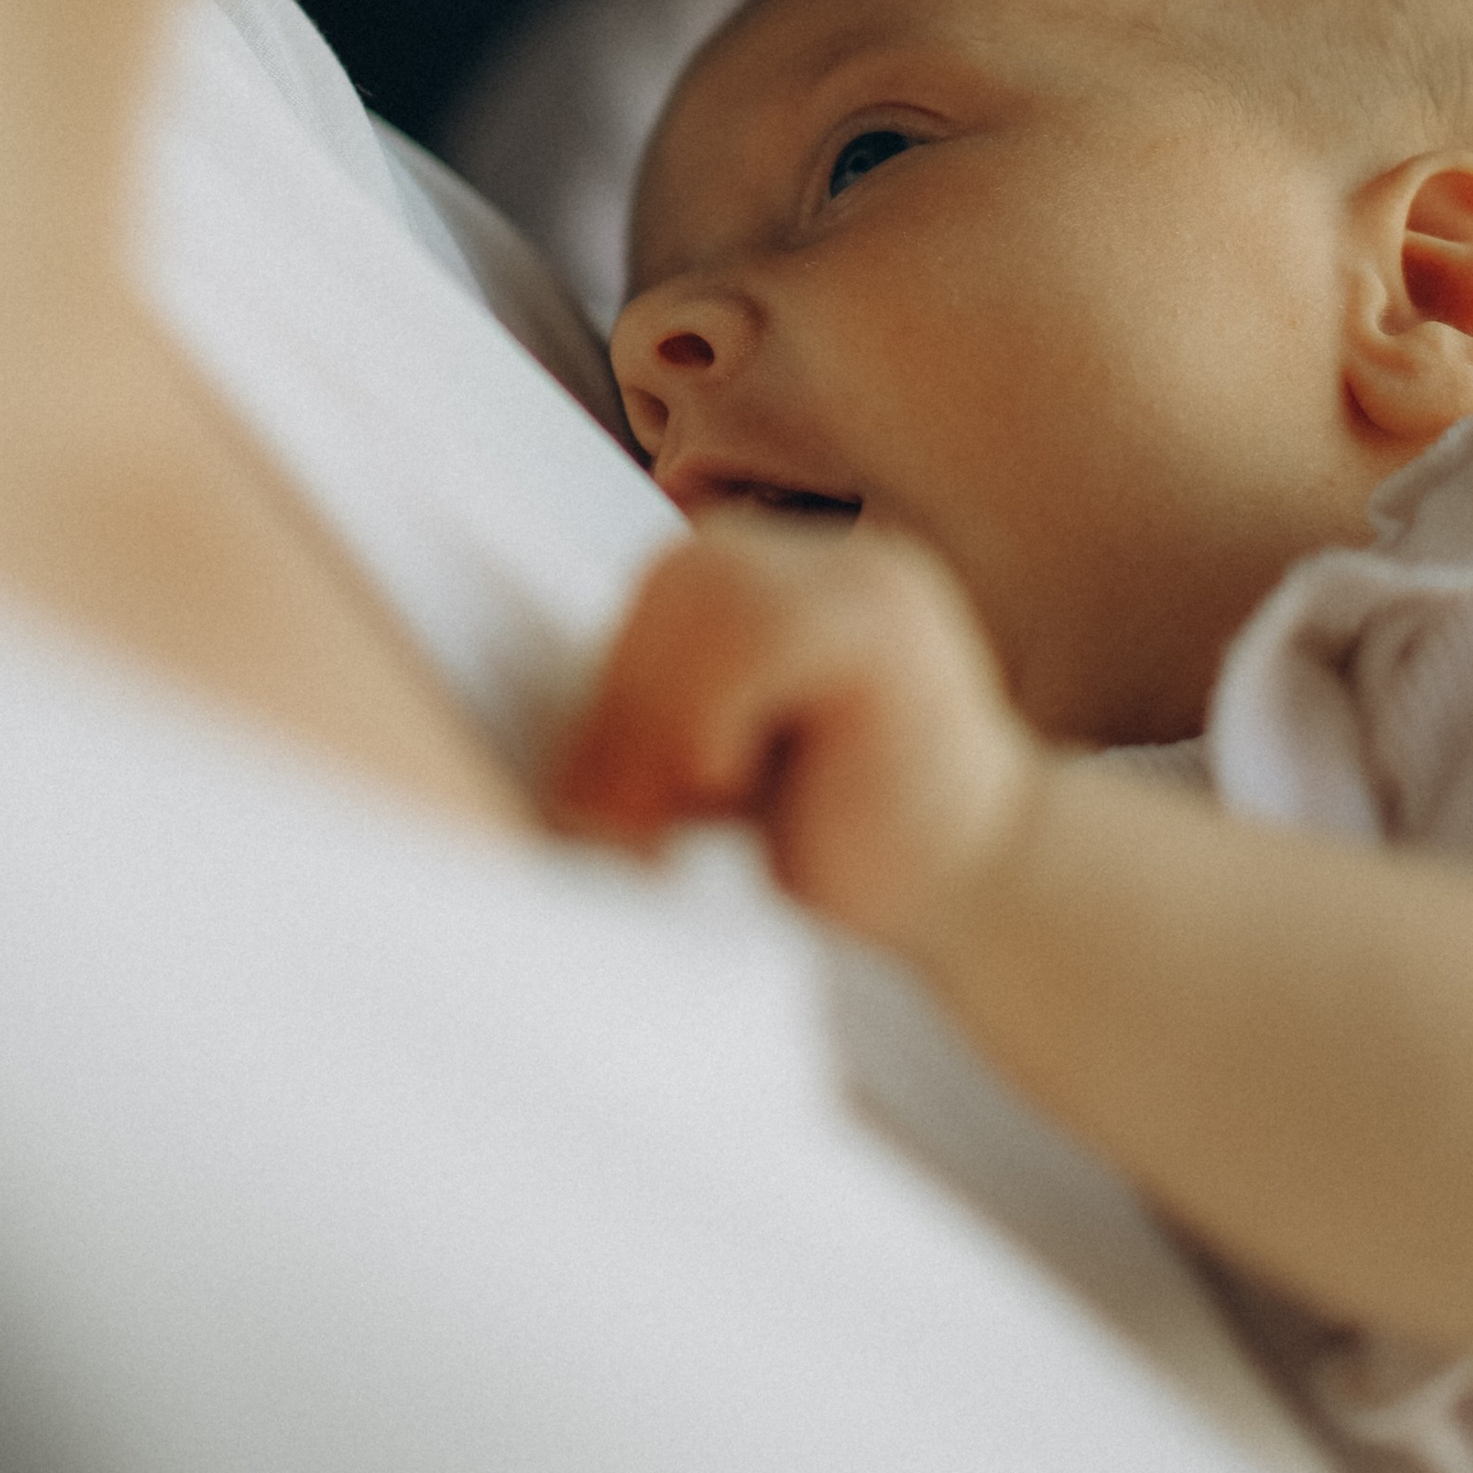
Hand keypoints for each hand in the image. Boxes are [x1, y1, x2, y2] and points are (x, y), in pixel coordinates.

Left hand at [550, 519, 1045, 956]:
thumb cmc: (832, 857)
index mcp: (785, 585)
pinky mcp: (887, 623)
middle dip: (627, 705)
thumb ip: (655, 710)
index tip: (594, 804)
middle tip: (622, 820)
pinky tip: (734, 786)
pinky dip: (713, 715)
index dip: (611, 692)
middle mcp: (830, 562)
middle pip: (671, 585)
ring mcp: (868, 579)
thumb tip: (495, 706)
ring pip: (706, 595)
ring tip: (684, 809)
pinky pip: (756, 631)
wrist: (976, 909)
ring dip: (663, 718)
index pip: (658, 596)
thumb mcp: (712, 768)